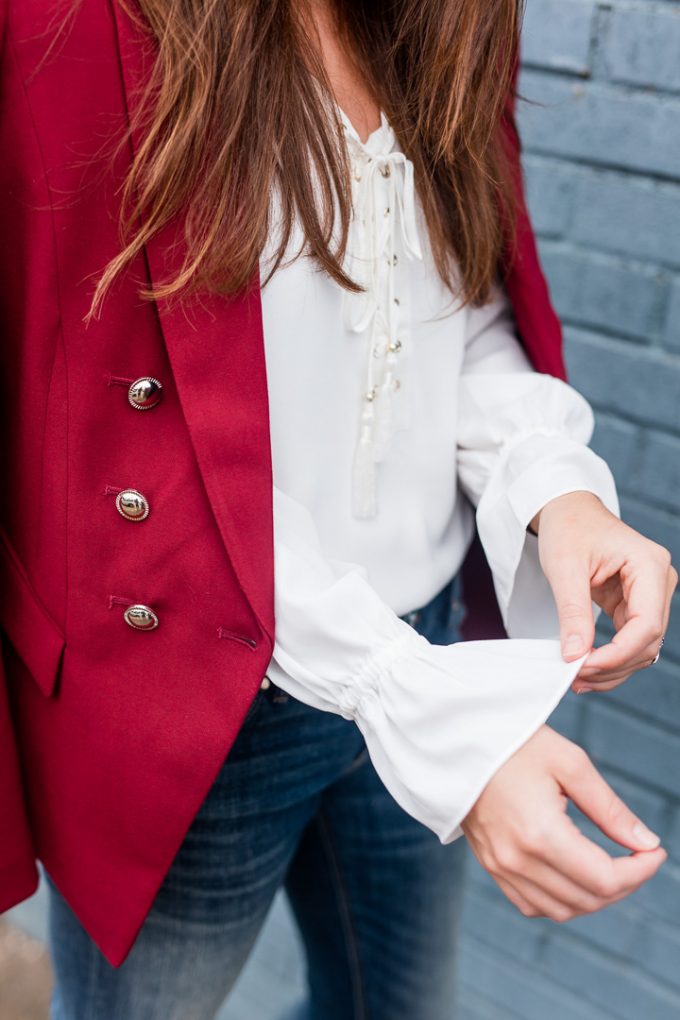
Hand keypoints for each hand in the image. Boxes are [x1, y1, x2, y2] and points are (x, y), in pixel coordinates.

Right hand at [461, 725, 666, 920]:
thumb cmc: (515, 743)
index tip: (655, 851)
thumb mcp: (570, 763)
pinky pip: (532, 904)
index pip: (604, 879)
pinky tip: (573, 874)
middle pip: (587, 900)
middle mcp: (517, 859)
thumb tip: (646, 842)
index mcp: (540, 833)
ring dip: (594, 896)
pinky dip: (561, 900)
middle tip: (638, 855)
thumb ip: (610, 808)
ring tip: (610, 866)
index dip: (640, 871)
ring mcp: (499, 866)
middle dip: (624, 884)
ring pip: (561, 910)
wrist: (458, 740)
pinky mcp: (490, 865)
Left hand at [530, 490, 676, 691]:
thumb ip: (573, 612)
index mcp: (649, 565)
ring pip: (642, 647)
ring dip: (613, 668)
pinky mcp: (636, 604)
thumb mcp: (564, 568)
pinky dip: (610, 657)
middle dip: (613, 665)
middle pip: (648, 641)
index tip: (584, 666)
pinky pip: (630, 640)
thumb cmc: (569, 528)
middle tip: (575, 678)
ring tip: (577, 678)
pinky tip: (585, 667)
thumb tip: (575, 656)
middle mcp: (659, 581)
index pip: (647, 624)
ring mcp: (651, 595)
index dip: (618, 653)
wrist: (568, 511)